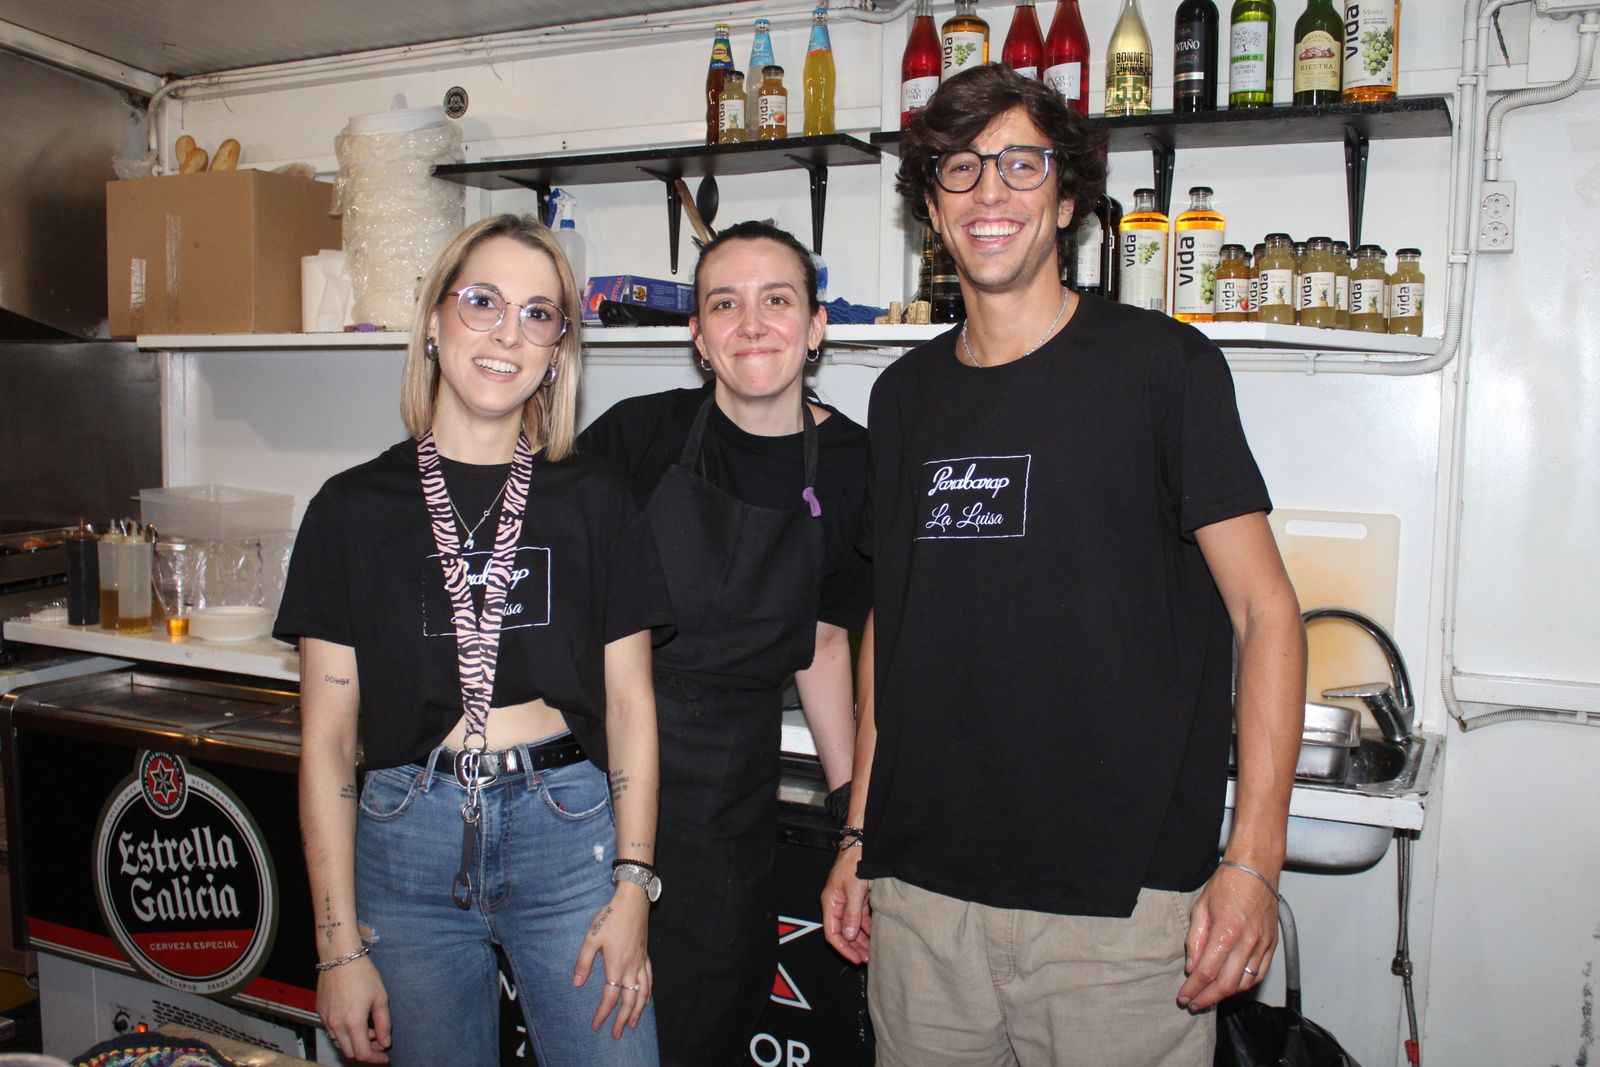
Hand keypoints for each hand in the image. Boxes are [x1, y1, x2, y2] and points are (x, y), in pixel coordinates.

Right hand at [318, 957, 390, 1062]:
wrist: (339, 956)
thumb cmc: (362, 973)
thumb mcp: (380, 998)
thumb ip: (383, 1024)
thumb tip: (385, 1042)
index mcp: (353, 1022)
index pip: (362, 1054)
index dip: (376, 1059)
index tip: (385, 1057)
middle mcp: (336, 1024)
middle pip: (349, 1052)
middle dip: (366, 1051)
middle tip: (379, 1042)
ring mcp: (326, 1019)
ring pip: (339, 1043)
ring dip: (354, 1042)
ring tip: (368, 1029)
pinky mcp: (320, 1012)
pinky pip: (332, 1031)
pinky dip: (344, 1033)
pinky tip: (355, 1020)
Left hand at [573, 886, 651, 1038]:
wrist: (633, 901)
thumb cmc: (611, 917)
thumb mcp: (591, 938)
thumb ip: (584, 962)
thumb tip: (577, 983)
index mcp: (616, 965)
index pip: (610, 997)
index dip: (603, 1014)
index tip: (596, 1025)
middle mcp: (631, 967)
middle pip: (629, 1000)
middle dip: (622, 1019)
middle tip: (617, 1034)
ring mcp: (640, 962)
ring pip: (642, 992)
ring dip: (637, 1010)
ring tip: (633, 1023)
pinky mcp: (645, 955)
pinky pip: (649, 979)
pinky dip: (648, 992)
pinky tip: (647, 999)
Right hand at [821, 846, 872, 963]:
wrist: (863, 842)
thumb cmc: (855, 860)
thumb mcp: (854, 889)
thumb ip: (851, 913)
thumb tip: (848, 935)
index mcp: (831, 902)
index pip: (832, 933)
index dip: (843, 948)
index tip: (855, 958)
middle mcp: (837, 903)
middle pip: (843, 932)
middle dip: (854, 947)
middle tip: (866, 958)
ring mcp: (848, 900)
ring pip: (852, 926)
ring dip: (861, 939)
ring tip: (872, 950)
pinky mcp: (858, 896)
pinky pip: (860, 917)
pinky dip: (866, 927)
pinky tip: (874, 935)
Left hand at [1177, 862, 1280, 1011]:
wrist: (1256, 868)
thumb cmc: (1227, 883)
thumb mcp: (1200, 907)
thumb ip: (1195, 939)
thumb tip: (1191, 966)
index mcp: (1226, 932)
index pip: (1207, 972)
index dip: (1193, 988)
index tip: (1184, 996)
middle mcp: (1247, 942)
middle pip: (1227, 984)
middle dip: (1207, 998)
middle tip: (1194, 1004)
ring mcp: (1262, 945)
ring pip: (1246, 983)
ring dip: (1226, 995)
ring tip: (1210, 998)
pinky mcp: (1271, 944)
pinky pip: (1261, 973)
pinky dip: (1246, 985)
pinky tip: (1233, 987)